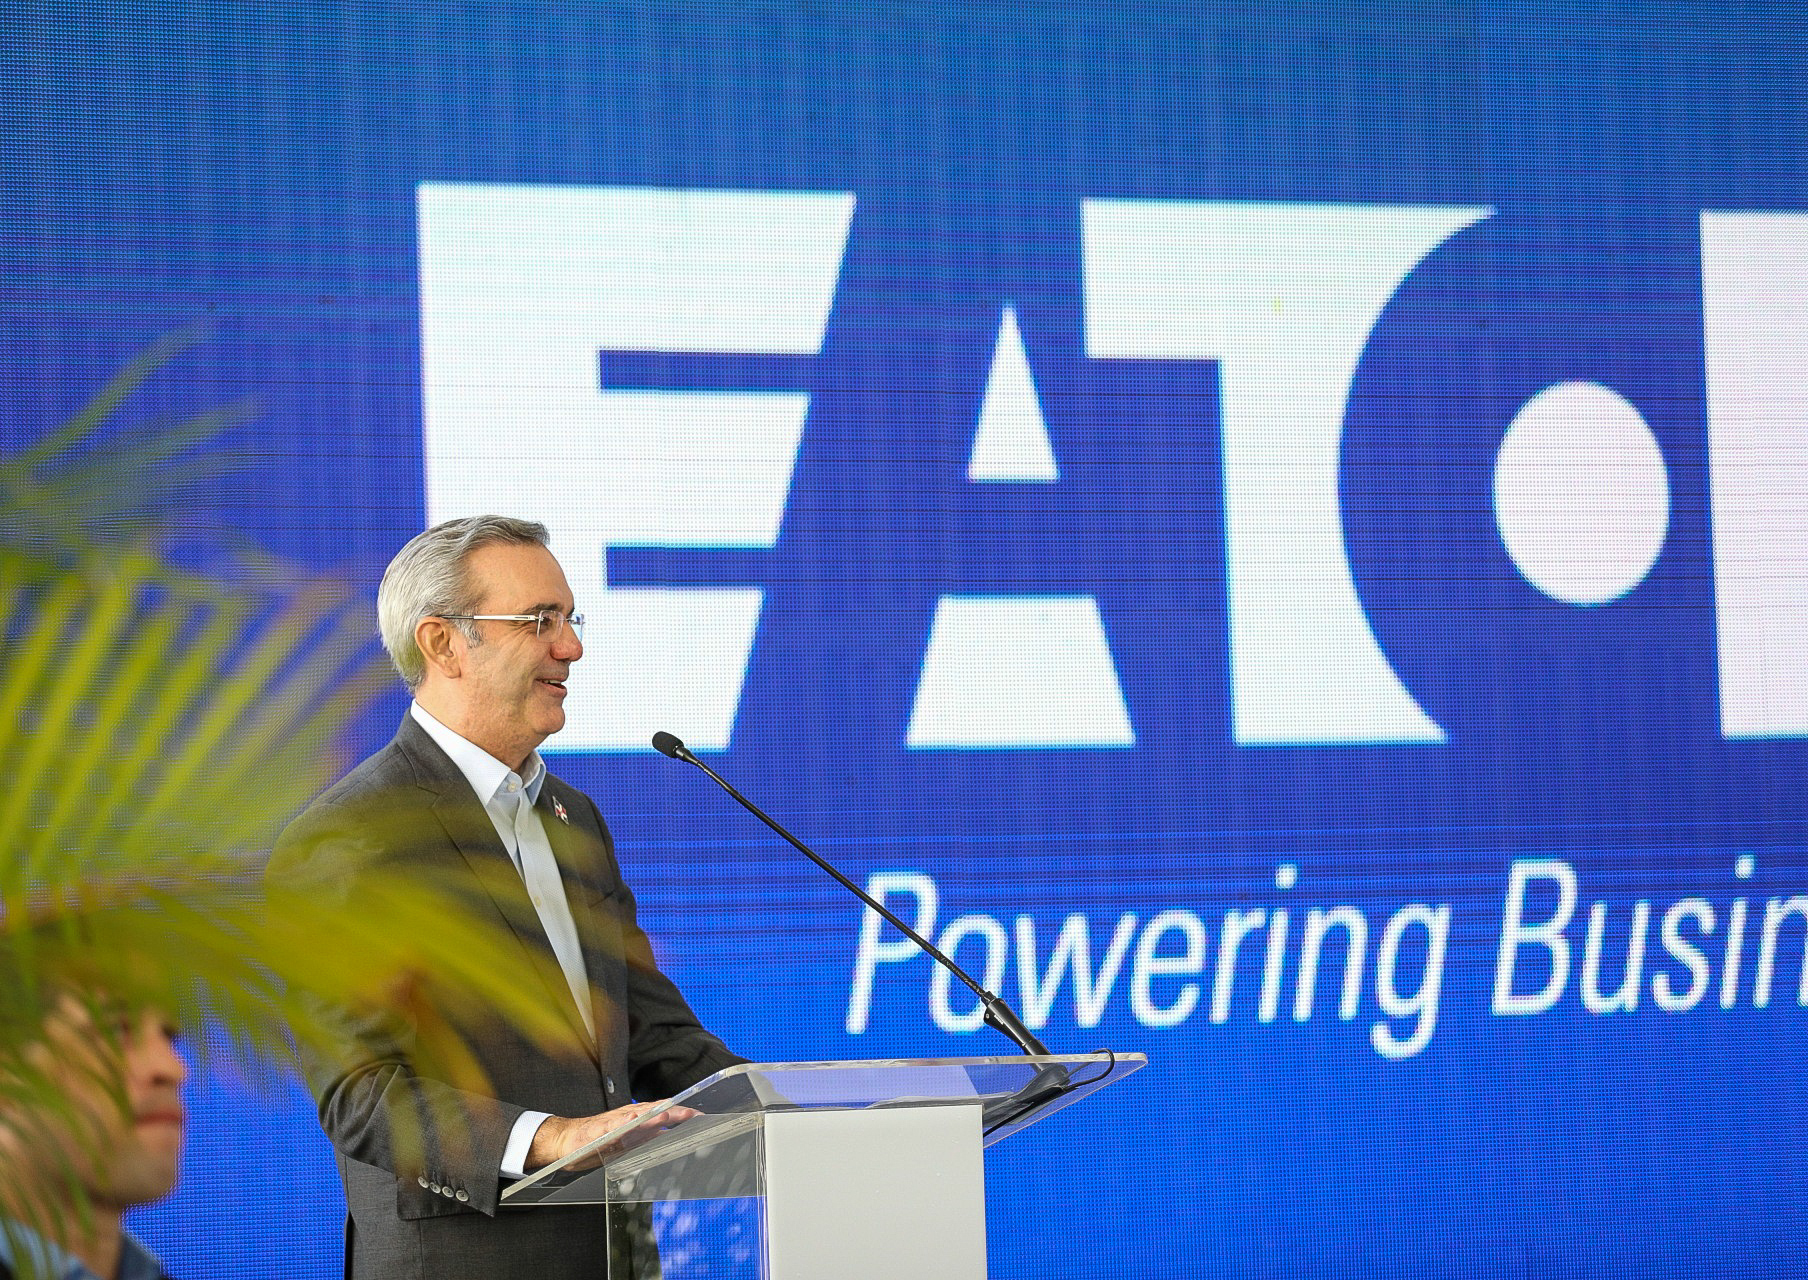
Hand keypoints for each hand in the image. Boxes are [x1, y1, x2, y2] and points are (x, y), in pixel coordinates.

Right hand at [524, 1100, 698, 1171]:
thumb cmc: (598, 1139)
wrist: (567, 1140)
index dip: (682, 1114)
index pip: (663, 1113)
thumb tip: (670, 1134)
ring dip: (650, 1116)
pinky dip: (621, 1124)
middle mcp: (626, 1117)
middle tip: (692, 1114)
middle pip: (654, 1111)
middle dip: (673, 1112)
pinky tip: (630, 1122)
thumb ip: (648, 1135)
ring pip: (635, 1117)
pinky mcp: (595, 1132)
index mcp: (636, 1120)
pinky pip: (610, 1128)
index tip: (702, 1116)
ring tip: (666, 1116)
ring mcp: (611, 1123)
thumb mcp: (628, 1139)